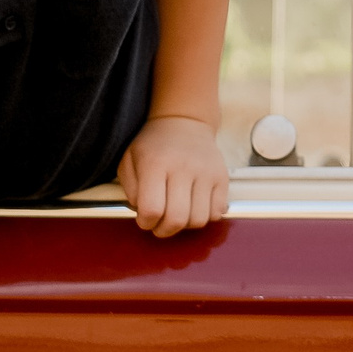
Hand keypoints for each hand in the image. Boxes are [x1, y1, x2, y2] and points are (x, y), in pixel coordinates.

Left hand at [117, 114, 229, 238]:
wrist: (184, 122)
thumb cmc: (153, 145)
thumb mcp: (129, 159)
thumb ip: (131, 190)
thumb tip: (144, 214)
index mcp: (155, 164)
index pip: (152, 209)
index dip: (145, 222)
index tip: (144, 218)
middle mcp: (183, 167)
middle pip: (177, 219)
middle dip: (164, 230)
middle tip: (160, 223)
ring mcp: (206, 172)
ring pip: (199, 220)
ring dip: (185, 225)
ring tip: (178, 213)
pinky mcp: (222, 177)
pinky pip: (216, 213)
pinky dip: (204, 216)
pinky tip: (194, 206)